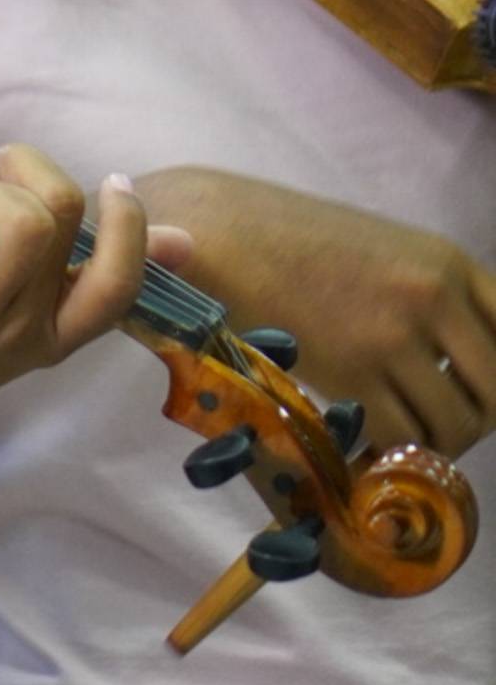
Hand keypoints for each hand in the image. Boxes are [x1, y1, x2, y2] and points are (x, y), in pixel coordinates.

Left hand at [0, 146, 165, 373]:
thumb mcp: (3, 258)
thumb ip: (79, 251)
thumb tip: (185, 241)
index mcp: (46, 332)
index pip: (118, 288)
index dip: (127, 228)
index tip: (110, 181)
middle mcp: (16, 339)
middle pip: (60, 218)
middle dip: (19, 174)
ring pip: (20, 216)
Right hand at [143, 167, 495, 459]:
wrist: (215, 232)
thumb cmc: (288, 239)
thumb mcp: (383, 250)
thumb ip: (431, 296)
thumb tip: (460, 363)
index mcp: (449, 263)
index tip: (481, 396)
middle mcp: (434, 298)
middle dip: (476, 421)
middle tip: (439, 427)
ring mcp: (393, 336)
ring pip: (454, 424)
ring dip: (431, 444)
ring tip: (395, 436)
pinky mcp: (349, 372)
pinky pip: (400, 436)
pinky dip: (390, 453)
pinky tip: (365, 443)